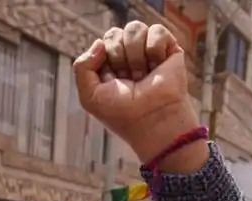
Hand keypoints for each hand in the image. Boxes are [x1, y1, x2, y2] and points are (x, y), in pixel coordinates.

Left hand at [73, 22, 200, 165]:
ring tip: (143, 76)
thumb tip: (99, 42)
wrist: (152, 120)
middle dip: (118, 57)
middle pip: (115, 33)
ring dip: (135, 55)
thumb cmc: (122, 113)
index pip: (102, 42)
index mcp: (110, 65)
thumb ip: (82, 67)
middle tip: (129, 80)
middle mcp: (129, 56)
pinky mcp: (169, 48)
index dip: (104, 59)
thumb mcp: (89, 96)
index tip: (113, 81)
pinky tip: (157, 66)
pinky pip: (156, 30)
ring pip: (134, 28)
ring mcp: (149, 51)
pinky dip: (154, 50)